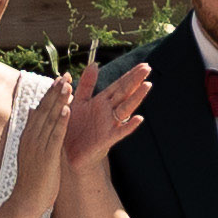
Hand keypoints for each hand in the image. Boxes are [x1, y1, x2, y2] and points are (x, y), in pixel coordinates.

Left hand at [58, 47, 150, 170]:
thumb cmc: (75, 127)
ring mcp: (109, 125)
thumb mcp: (79, 101)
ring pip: (125, 109)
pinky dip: (129, 126)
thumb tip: (94, 64)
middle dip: (135, 81)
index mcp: (101, 102)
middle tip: (148, 67)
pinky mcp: (105, 139)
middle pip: (124, 93)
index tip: (144, 64)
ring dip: (136, 98)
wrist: (68, 153)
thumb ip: (87, 84)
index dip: (130, 75)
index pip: (119, 85)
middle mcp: (108, 112)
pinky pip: (119, 132)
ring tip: (147, 86)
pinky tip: (139, 119)